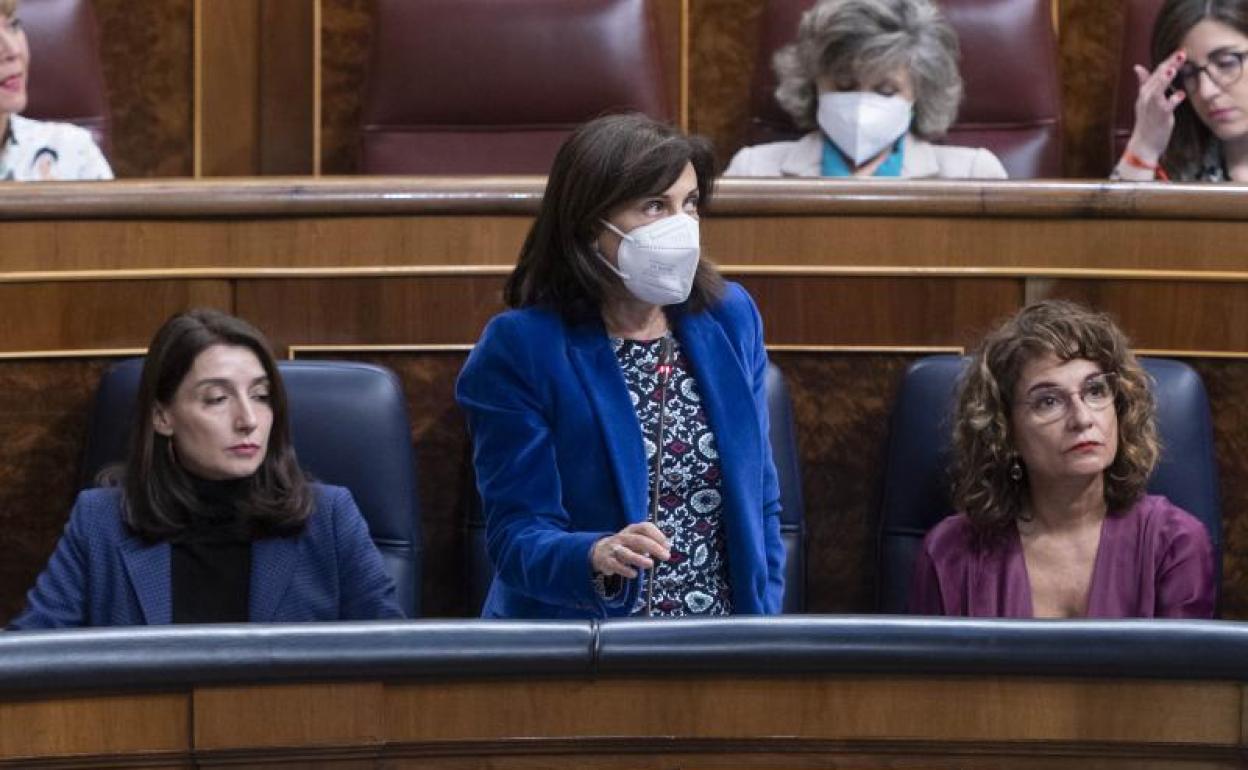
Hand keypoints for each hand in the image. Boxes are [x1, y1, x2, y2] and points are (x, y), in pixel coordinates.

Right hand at [591, 522, 670, 578]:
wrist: (600, 550)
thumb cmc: (626, 545)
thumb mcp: (636, 539)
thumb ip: (651, 542)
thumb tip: (666, 548)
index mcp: (631, 530)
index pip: (645, 527)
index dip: (657, 535)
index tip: (668, 546)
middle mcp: (622, 537)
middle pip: (639, 540)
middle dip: (654, 548)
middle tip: (666, 557)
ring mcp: (614, 548)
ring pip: (626, 553)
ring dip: (639, 559)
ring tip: (650, 564)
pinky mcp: (607, 561)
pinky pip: (616, 565)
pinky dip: (625, 570)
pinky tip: (634, 574)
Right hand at [1124, 49, 1187, 167]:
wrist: (1143, 144)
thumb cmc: (1147, 122)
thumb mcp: (1144, 101)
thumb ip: (1144, 83)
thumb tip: (1138, 67)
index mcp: (1144, 92)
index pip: (1156, 72)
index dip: (1167, 61)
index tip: (1178, 52)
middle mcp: (1146, 98)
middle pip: (1158, 77)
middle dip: (1169, 65)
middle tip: (1181, 54)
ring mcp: (1152, 107)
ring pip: (1158, 89)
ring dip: (1165, 79)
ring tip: (1174, 68)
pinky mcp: (1159, 117)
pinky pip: (1166, 107)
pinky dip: (1173, 100)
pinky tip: (1181, 94)